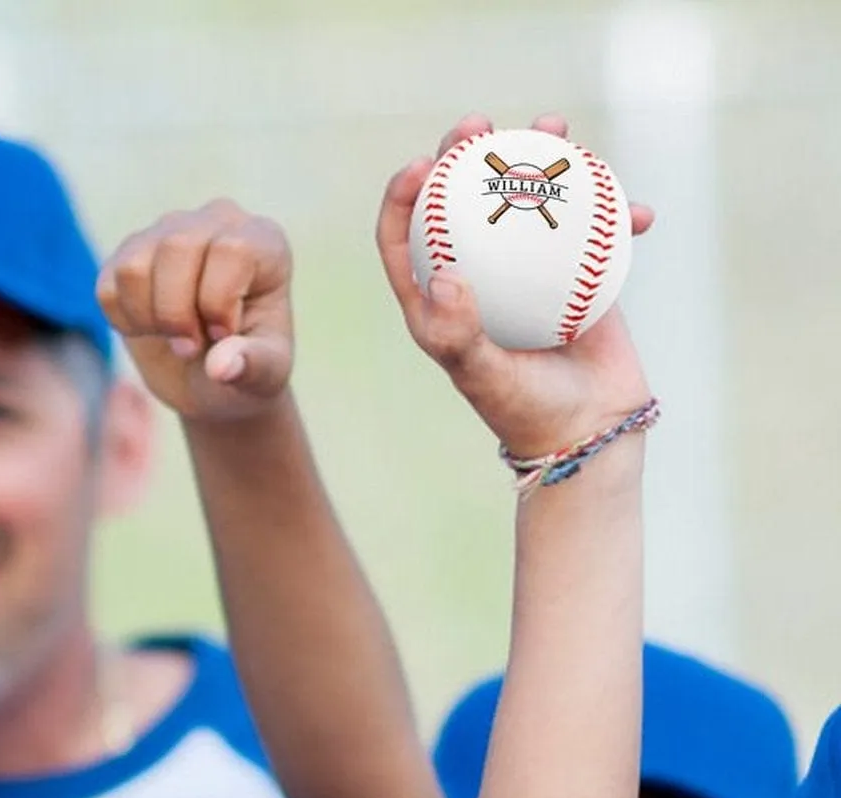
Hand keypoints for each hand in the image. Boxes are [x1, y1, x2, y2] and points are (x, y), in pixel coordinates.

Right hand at [97, 200, 293, 421]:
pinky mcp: (129, 253)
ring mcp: (168, 231)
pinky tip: (150, 330)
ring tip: (172, 337)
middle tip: (190, 346)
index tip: (222, 336)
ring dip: (148, 318)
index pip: (231, 250)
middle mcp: (215, 222)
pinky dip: (123, 321)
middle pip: (176, 247)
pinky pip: (107, 285)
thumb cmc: (247, 365)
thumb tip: (220, 367)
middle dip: (176, 313)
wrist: (211, 375)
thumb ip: (253, 366)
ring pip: (134, 265)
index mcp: (262, 242)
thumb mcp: (266, 375)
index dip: (218, 303)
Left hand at [378, 113, 654, 458]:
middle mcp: (479, 277)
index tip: (422, 166)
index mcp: (437, 301)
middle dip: (464, 152)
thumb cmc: (523, 410)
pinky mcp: (579, 271)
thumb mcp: (482, 376)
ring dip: (541, 153)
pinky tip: (636, 212)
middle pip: (462, 200)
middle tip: (480, 125)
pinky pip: (594, 224)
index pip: (405, 238)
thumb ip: (457, 333)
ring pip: (529, 196)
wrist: (587, 431)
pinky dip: (615, 209)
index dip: (403, 197)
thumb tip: (442, 274)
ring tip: (554, 126)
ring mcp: (529, 269)